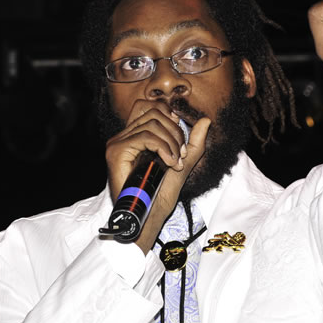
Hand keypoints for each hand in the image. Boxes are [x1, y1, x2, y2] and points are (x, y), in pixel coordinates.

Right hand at [104, 100, 210, 252]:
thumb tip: (206, 120)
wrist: (149, 216)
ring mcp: (118, 143)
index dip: (168, 114)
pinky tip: (169, 163)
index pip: (149, 106)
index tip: (180, 138)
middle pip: (153, 112)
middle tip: (181, 155)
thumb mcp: (183, 163)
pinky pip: (145, 137)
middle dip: (175, 132)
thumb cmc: (161, 194)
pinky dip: (163, 148)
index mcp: (135, 136)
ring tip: (175, 162)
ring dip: (171, 142)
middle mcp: (123, 136)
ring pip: (152, 123)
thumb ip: (194, 142)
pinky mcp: (116, 151)